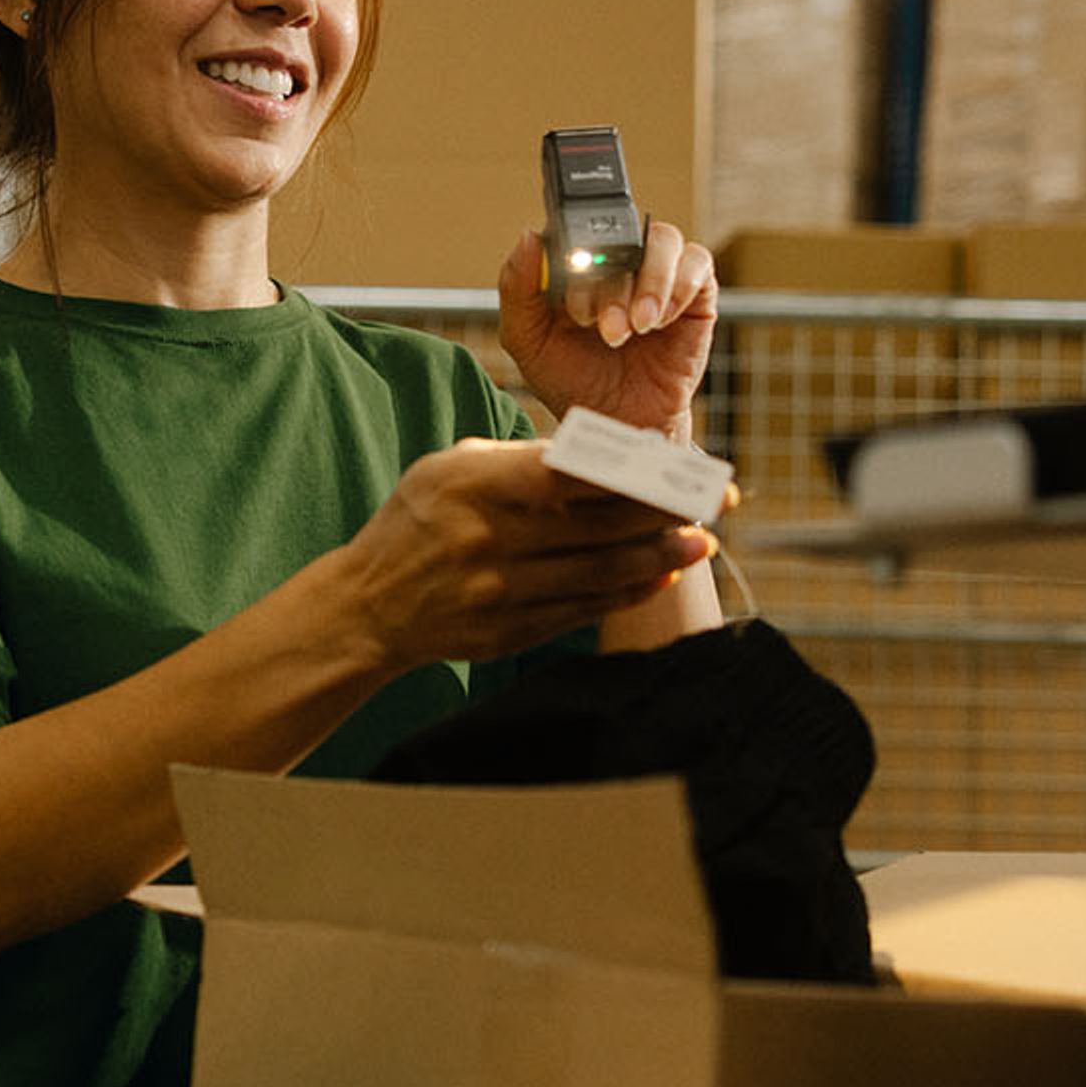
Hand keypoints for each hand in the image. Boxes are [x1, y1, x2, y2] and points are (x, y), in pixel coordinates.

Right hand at [332, 439, 714, 669]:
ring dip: (658, 557)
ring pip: (597, 572)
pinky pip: (581, 610)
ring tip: (703, 543)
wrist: (368, 607)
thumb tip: (602, 454)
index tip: (679, 464)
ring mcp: (500, 592)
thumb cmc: (419, 522)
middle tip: (717, 501)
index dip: (632, 469)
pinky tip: (659, 577)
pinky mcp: (509, 633)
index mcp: (475, 485)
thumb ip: (520, 460)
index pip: (569, 474)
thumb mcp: (452, 468)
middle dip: (664, 512)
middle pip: (596, 524)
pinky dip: (625, 593)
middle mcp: (489, 540)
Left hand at [494, 221, 717, 437]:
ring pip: (663, 240)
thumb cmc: (573, 381)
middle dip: (612, 286)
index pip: (579, 230)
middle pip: (623, 235)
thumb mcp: (529, 340)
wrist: (618, 423)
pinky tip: (660, 321)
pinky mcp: (695, 292)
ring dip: (648, 283)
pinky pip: (697, 262)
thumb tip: (529, 236)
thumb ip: (517, 289)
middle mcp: (619, 261)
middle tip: (605, 331)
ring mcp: (658, 274)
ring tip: (636, 327)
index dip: (577, 258)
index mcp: (577, 265)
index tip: (572, 308)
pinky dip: (679, 287)